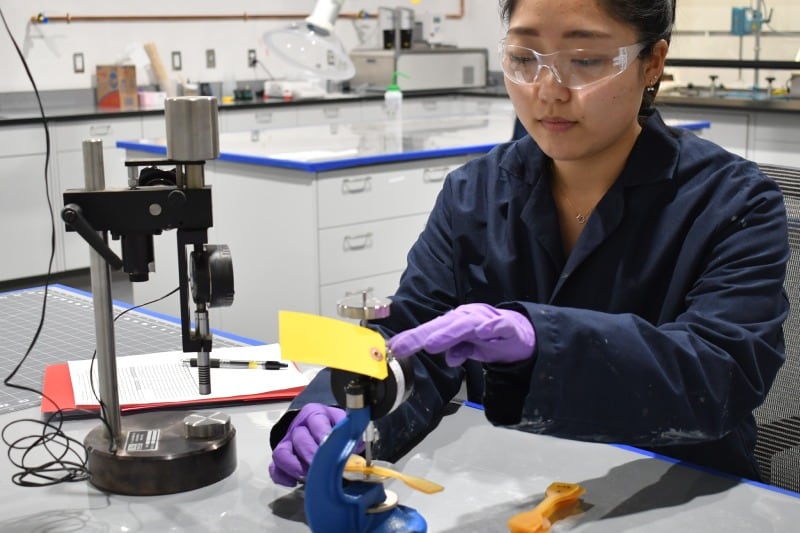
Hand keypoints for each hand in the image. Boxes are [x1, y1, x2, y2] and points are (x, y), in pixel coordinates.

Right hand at [269, 403, 344, 486]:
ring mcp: (286, 443)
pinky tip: (294, 483)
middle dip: (310, 456)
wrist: (313, 424)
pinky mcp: (279, 458)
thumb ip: (349, 432)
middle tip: (321, 469)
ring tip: (308, 478)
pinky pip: (274, 468)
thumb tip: (358, 445)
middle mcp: (297, 427)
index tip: (332, 449)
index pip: (316, 423)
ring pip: (282, 453)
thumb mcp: (340, 421)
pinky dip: (282, 477)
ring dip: (295, 467)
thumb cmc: (329, 425)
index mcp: (314, 414)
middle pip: (299, 439)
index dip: (323, 436)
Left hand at [387, 303, 535, 366]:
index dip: (412, 338)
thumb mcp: (472, 349)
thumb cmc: (492, 338)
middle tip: (403, 347)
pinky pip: (499, 326)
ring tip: (432, 343)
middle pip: (443, 325)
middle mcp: (469, 318)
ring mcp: (488, 321)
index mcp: (457, 323)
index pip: (431, 330)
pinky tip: (482, 333)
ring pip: (466, 324)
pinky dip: (491, 328)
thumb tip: (448, 359)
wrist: (524, 334)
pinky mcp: (508, 327)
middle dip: (421, 335)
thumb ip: (458, 350)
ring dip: (448, 333)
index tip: (394, 348)